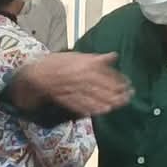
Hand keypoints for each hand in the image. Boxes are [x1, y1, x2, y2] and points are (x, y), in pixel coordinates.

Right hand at [13, 52, 130, 115]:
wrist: (38, 74)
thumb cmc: (58, 62)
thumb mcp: (78, 55)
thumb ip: (97, 58)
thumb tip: (114, 55)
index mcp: (85, 66)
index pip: (107, 75)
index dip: (120, 81)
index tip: (129, 84)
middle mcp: (82, 79)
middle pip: (104, 88)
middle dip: (118, 93)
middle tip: (129, 97)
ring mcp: (75, 91)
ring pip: (96, 98)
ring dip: (109, 102)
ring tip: (119, 104)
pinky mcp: (69, 100)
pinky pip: (84, 106)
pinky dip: (94, 108)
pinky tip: (104, 110)